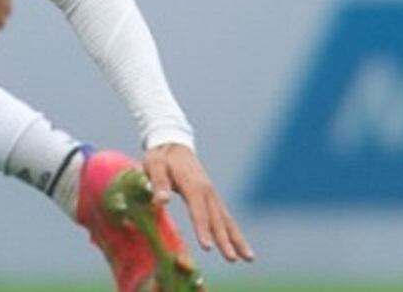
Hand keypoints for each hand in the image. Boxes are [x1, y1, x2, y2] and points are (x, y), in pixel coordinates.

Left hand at [143, 142, 253, 264]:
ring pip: (227, 220)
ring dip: (237, 239)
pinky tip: (242, 247)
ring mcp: (212, 194)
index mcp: (192, 184)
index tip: (207, 247)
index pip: (198, 210)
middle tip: (231, 259)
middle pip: (217, 219)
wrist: (173, 144)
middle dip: (224, 240)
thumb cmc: (161, 157)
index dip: (202, 228)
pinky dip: (235, 233)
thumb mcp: (154, 165)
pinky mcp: (212, 198)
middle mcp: (207, 191)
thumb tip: (161, 200)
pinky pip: (226, 218)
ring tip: (249, 258)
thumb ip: (158, 183)